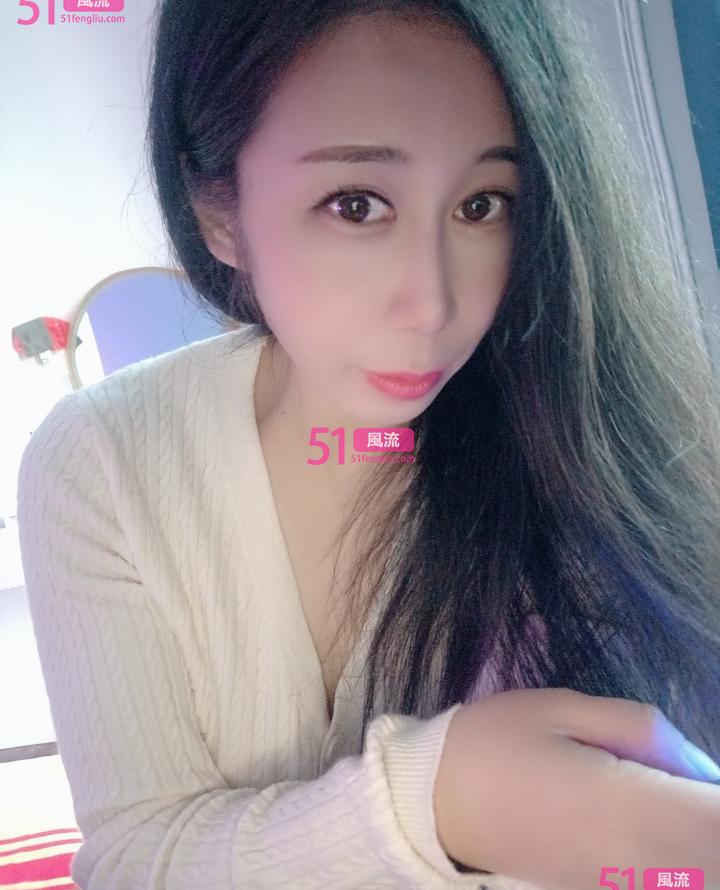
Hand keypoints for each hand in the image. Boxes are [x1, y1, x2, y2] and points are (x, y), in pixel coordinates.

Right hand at [433, 687, 719, 889]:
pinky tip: (646, 821)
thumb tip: (696, 765)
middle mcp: (634, 863)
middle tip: (677, 778)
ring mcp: (617, 887)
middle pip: (713, 856)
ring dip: (693, 837)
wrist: (431, 802)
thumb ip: (639, 728)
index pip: (715, 824)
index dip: (718, 800)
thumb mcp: (560, 708)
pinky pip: (662, 880)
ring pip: (693, 873)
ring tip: (657, 793)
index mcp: (627, 807)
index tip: (699, 776)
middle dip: (706, 817)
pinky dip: (673, 857)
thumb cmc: (494, 742)